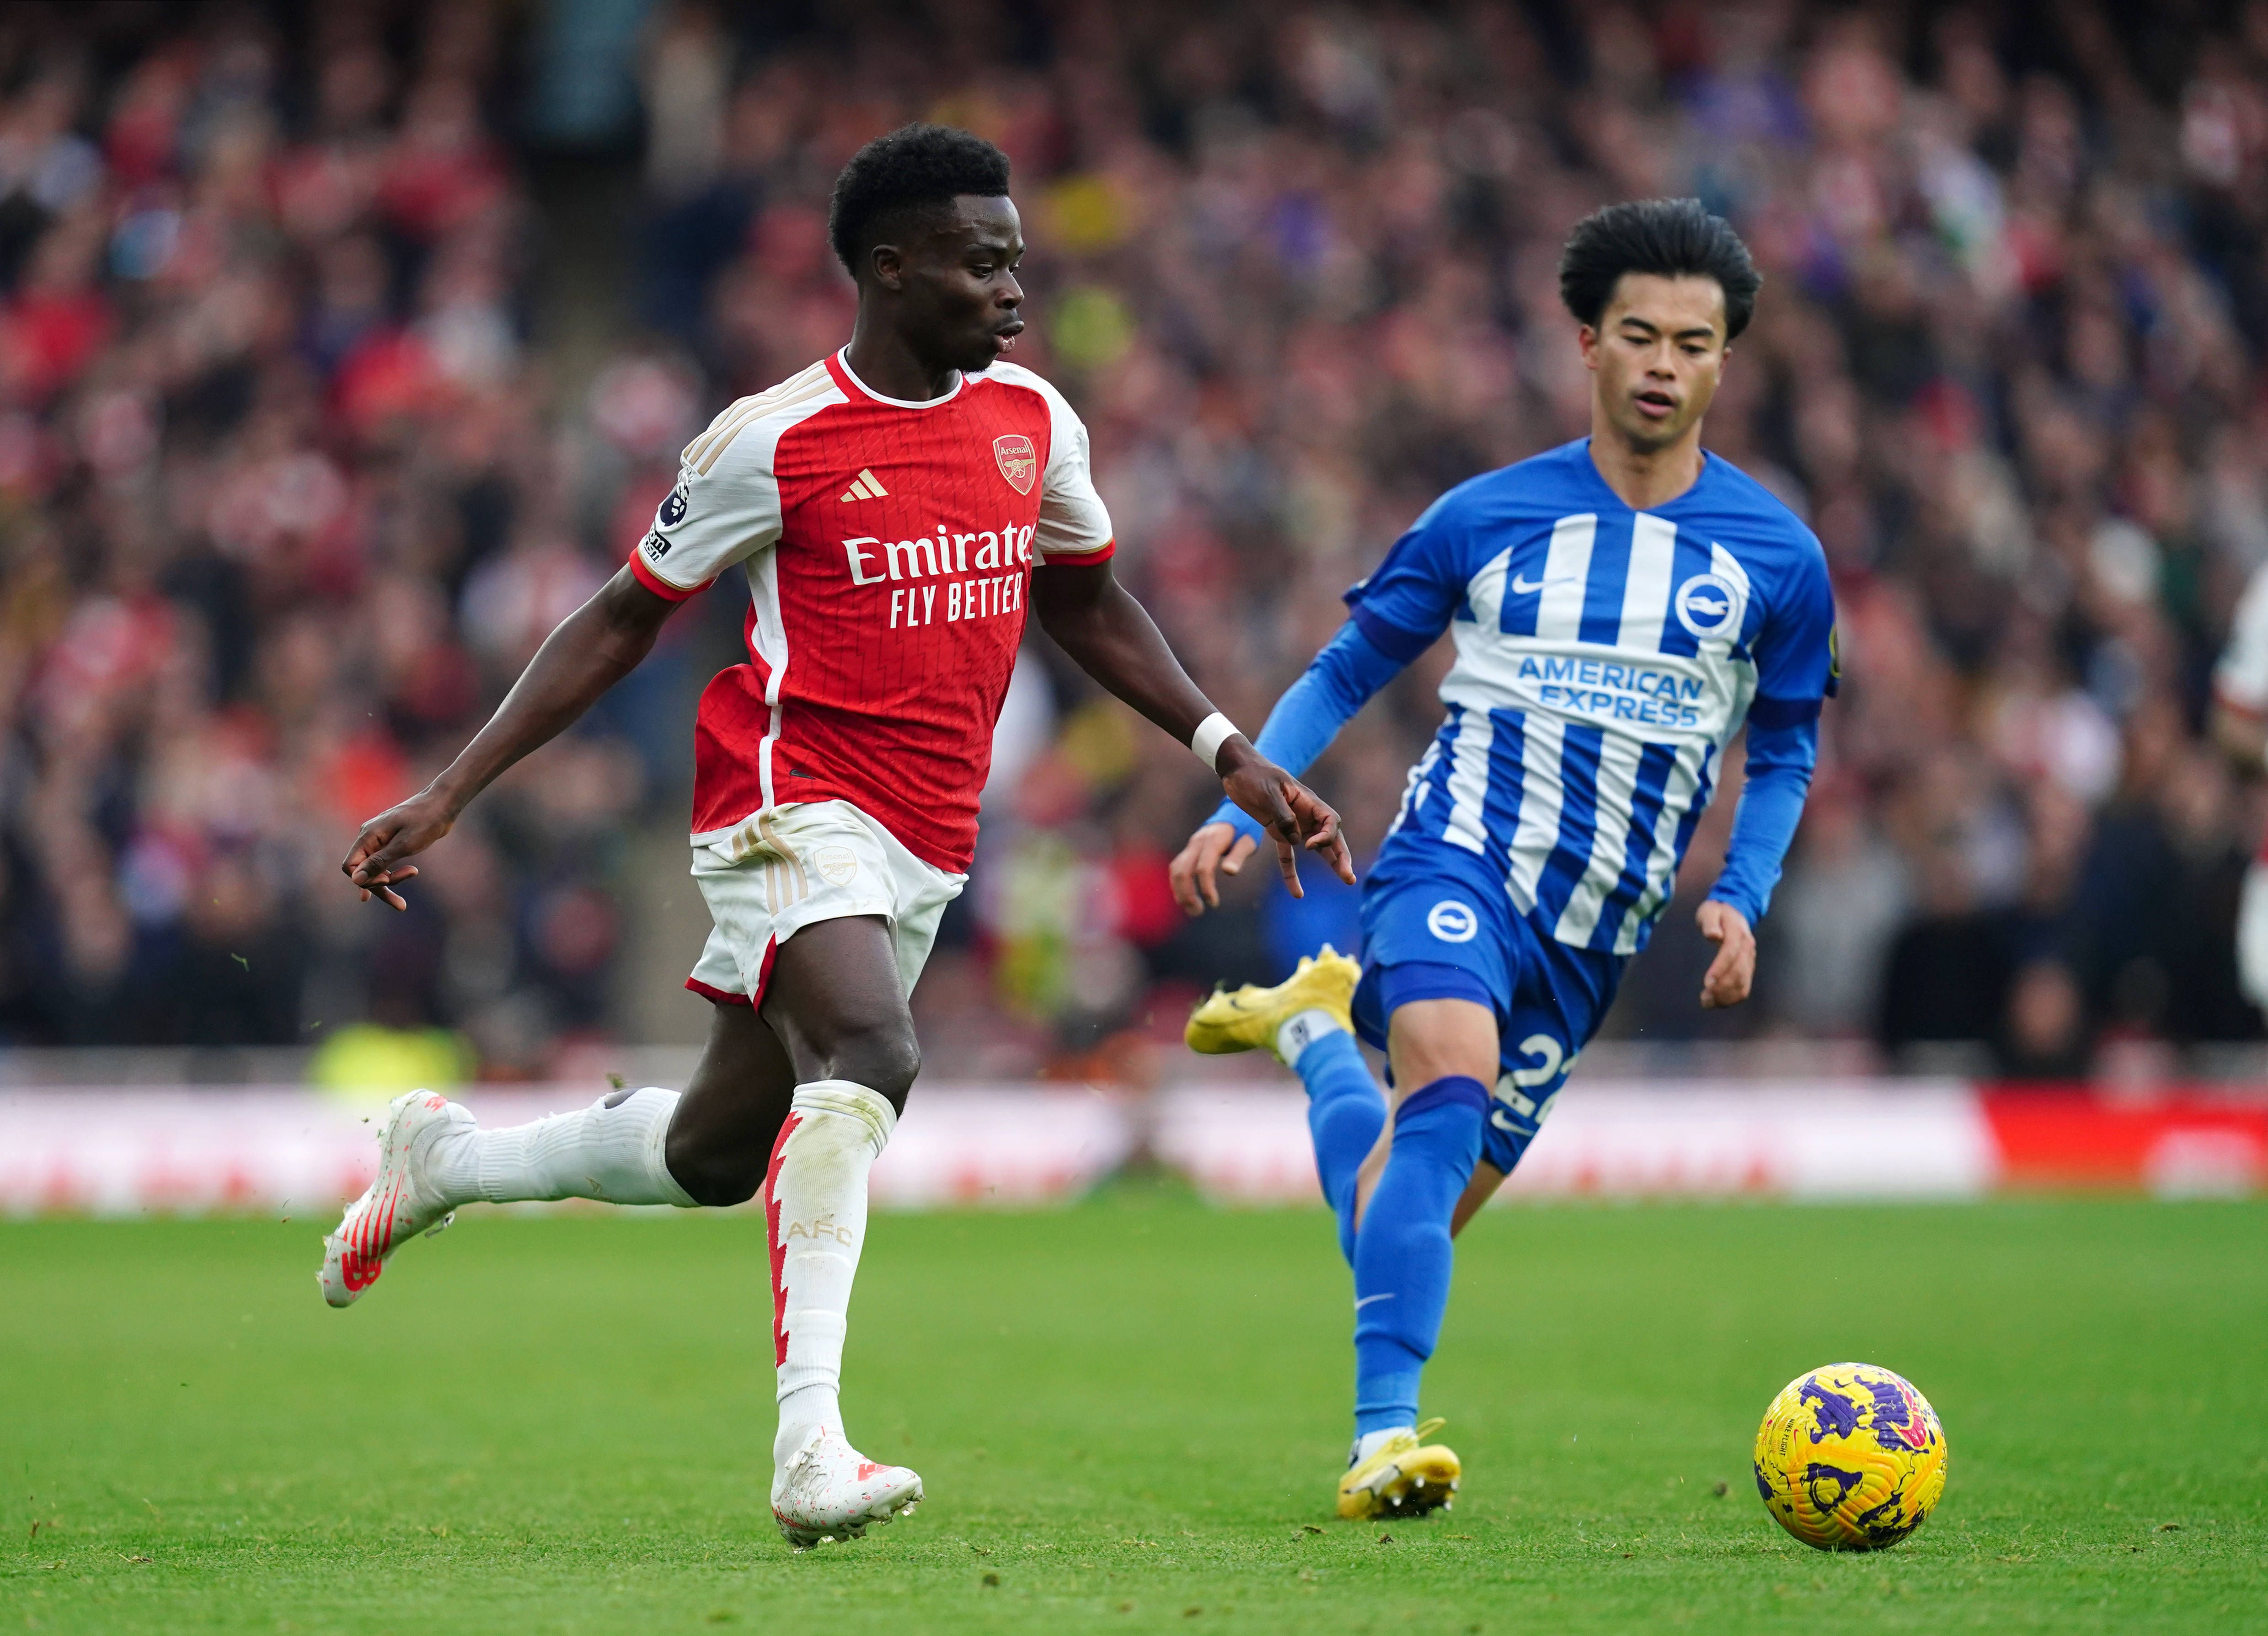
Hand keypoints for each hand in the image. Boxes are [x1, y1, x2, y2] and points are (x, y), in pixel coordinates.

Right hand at [341, 791, 454, 910]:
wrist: (443, 804)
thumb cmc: (425, 821)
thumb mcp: (404, 844)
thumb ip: (379, 862)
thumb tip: (355, 880)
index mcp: (368, 835)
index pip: (350, 866)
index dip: (365, 879)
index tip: (387, 880)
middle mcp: (370, 838)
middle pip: (363, 871)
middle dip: (379, 888)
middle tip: (401, 905)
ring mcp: (380, 840)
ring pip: (375, 869)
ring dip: (389, 883)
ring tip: (406, 897)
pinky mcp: (391, 843)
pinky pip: (384, 863)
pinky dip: (393, 874)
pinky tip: (401, 878)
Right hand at [1169, 821, 1254, 913]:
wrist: (1235, 812)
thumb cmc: (1246, 829)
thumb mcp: (1248, 842)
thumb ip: (1238, 856)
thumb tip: (1229, 872)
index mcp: (1214, 840)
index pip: (1203, 867)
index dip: (1206, 887)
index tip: (1214, 903)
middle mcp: (1198, 842)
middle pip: (1183, 870)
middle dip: (1187, 893)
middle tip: (1198, 912)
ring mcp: (1191, 845)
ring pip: (1176, 870)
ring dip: (1180, 892)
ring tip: (1193, 910)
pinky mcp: (1189, 850)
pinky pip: (1177, 868)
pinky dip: (1178, 884)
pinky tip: (1187, 898)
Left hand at [1191, 742, 1355, 909]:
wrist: (1237, 770)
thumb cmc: (1254, 776)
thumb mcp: (1268, 792)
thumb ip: (1283, 815)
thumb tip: (1296, 841)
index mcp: (1307, 801)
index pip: (1330, 821)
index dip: (1326, 837)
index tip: (1310, 846)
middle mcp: (1305, 814)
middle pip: (1330, 837)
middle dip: (1341, 856)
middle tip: (1349, 877)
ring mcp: (1293, 824)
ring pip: (1316, 848)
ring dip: (1330, 863)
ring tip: (1345, 880)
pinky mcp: (1278, 832)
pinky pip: (1288, 856)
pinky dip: (1291, 873)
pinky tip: (1297, 893)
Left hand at [1696, 899, 1754, 1008]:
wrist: (1734, 912)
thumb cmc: (1716, 912)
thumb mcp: (1709, 911)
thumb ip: (1710, 922)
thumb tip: (1713, 935)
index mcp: (1738, 933)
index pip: (1730, 953)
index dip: (1720, 969)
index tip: (1707, 983)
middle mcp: (1747, 948)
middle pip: (1739, 972)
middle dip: (1722, 988)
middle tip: (1704, 999)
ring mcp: (1750, 960)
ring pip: (1743, 983)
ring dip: (1727, 996)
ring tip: (1707, 1003)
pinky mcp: (1748, 968)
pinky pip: (1744, 987)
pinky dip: (1732, 998)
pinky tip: (1717, 1002)